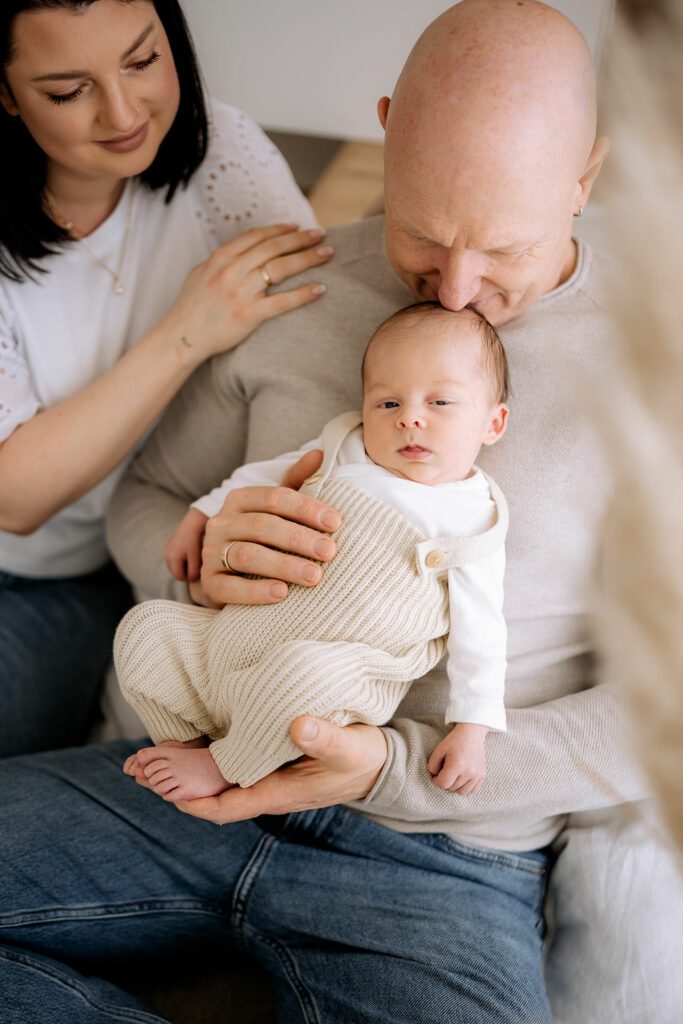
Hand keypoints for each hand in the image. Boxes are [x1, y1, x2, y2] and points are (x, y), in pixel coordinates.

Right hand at [162, 224, 331, 365]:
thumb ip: (224, 257)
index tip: (297, 227)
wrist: (183, 337)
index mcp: (221, 258)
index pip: (257, 236)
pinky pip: (283, 302)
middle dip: (300, 238)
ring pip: (281, 268)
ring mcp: (242, 293)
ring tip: (326, 253)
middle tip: (321, 234)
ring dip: (307, 258)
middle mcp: (232, 271)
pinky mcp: (250, 315)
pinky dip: (304, 294)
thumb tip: (248, 242)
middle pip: (274, 247)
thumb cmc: (192, 306)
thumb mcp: (201, 272)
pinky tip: (320, 289)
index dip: (280, 229)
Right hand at [164, 507, 208, 581]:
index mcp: (171, 559)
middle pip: (176, 571)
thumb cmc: (196, 540)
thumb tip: (192, 579)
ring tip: (195, 556)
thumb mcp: (196, 558)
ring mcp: (167, 548)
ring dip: (185, 563)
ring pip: (176, 564)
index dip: (190, 576)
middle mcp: (166, 554)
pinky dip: (183, 556)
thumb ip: (193, 571)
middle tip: (197, 563)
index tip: (199, 569)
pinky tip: (191, 550)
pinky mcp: (170, 543)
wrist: (194, 521)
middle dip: (186, 570)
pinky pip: (176, 556)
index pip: (179, 576)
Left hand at [171, 717, 387, 823]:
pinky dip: (210, 759)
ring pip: (221, 781)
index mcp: (280, 791)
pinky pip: (234, 766)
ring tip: (155, 758)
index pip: (228, 806)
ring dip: (189, 773)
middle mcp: (268, 788)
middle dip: (179, 787)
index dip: (195, 803)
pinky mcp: (273, 762)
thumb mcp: (348, 746)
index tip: (165, 793)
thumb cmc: (364, 757)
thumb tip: (296, 726)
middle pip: (215, 795)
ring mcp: (270, 778)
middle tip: (143, 771)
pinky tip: (194, 743)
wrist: (382, 763)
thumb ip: (324, 737)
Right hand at [197, 449, 342, 607]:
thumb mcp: (278, 509)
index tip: (335, 523)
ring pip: (247, 555)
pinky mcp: (210, 584)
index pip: (274, 497)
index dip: (306, 508)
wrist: (230, 576)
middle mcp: (221, 523)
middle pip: (262, 526)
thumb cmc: (263, 538)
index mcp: (240, 500)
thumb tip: (319, 454)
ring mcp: (211, 553)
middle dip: (299, 538)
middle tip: (329, 552)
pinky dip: (256, 591)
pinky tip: (282, 594)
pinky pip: (230, 587)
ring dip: (284, 566)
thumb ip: (296, 482)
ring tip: (314, 576)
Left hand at [428, 723, 488, 794]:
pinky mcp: (482, 775)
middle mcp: (469, 772)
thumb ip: (432, 765)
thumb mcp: (439, 750)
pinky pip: (472, 790)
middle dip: (445, 782)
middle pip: (452, 788)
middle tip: (445, 771)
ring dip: (455, 786)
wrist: (472, 733)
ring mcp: (477, 774)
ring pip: (462, 792)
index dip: (436, 781)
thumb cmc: (454, 741)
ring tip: (453, 775)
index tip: (435, 775)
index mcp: (457, 764)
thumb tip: (435, 777)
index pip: (443, 784)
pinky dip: (466, 787)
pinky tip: (462, 778)